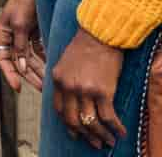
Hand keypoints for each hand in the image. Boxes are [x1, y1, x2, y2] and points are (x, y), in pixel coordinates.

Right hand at [0, 0, 44, 92]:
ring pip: (30, 58)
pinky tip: (52, 68)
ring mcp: (23, 36)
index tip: (18, 87)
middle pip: (18, 61)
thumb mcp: (19, 24)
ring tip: (49, 83)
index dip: (9, 73)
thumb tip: (21, 66)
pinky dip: (44, 60)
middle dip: (29, 75)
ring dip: (38, 70)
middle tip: (42, 89)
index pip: (3, 58)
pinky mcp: (34, 34)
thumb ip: (20, 46)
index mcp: (2, 33)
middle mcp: (11, 37)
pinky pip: (38, 51)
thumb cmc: (22, 2)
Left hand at [51, 28, 125, 149]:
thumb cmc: (84, 46)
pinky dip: (115, 128)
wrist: (99, 35)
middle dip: (84, 135)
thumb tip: (70, 98)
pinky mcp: (103, 91)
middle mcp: (69, 86)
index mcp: (57, 78)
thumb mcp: (65, 62)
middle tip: (93, 143)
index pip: (59, 109)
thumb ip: (65, 79)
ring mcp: (85, 90)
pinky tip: (120, 132)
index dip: (68, 124)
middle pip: (73, 120)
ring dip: (101, 135)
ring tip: (108, 142)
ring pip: (90, 122)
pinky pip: (108, 117)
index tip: (75, 133)